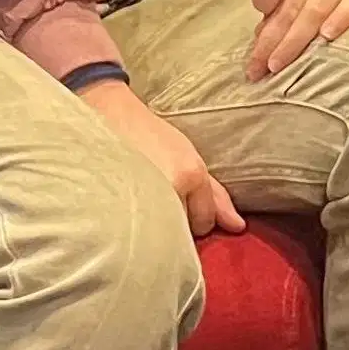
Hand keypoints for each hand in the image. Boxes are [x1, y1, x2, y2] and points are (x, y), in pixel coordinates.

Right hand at [76, 77, 242, 236]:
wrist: (110, 115)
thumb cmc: (152, 136)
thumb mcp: (190, 159)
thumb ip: (215, 195)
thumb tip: (238, 227)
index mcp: (189, 174)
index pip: (205, 222)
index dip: (194, 214)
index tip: (178, 198)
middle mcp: (169, 188)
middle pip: (184, 231)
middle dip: (176, 220)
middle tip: (158, 195)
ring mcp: (143, 197)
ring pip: (162, 234)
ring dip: (156, 223)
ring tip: (143, 197)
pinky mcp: (117, 203)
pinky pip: (136, 232)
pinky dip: (135, 224)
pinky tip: (128, 203)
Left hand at [249, 0, 348, 78]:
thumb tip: (262, 31)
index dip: (262, 3)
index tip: (256, 31)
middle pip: (292, 3)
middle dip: (271, 39)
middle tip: (257, 69)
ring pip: (317, 7)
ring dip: (296, 39)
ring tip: (278, 64)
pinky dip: (341, 19)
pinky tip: (327, 39)